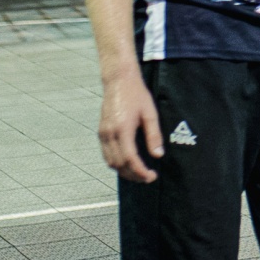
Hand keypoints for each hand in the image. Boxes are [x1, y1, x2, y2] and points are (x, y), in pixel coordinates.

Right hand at [98, 67, 162, 182]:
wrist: (118, 81)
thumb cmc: (137, 95)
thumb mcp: (150, 114)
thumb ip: (154, 135)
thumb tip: (158, 155)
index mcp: (122, 129)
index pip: (129, 159)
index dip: (140, 172)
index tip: (151, 177)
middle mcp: (109, 134)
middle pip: (119, 164)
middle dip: (133, 175)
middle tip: (148, 178)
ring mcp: (103, 134)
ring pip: (110, 162)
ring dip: (124, 171)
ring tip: (139, 174)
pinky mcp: (101, 132)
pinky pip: (106, 154)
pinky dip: (116, 163)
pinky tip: (128, 163)